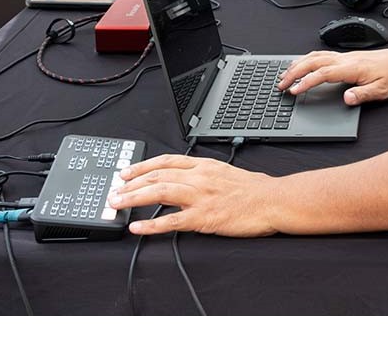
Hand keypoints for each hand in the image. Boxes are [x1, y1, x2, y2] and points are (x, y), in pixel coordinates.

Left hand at [107, 154, 275, 236]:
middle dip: (131, 183)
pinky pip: (172, 221)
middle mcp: (199, 177)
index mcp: (204, 165)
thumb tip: (185, 179)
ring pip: (159, 192)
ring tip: (117, 204)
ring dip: (134, 198)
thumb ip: (204, 174)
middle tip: (113, 191)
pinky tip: (137, 227)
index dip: (142, 166)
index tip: (126, 172)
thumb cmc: (254, 189)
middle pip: (157, 175)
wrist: (273, 200)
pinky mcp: (204, 217)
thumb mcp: (225, 172)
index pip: (166, 161)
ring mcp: (201, 196)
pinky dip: (151, 225)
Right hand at [278, 47, 387, 104]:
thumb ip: (363, 95)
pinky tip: (302, 63)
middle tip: (280, 84)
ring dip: (297, 64)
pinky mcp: (346, 56)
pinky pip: (321, 54)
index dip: (306, 82)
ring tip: (284, 74)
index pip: (323, 73)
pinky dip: (307, 58)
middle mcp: (346, 59)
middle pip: (313, 62)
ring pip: (315, 56)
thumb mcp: (383, 90)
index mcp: (352, 68)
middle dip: (294, 72)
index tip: (294, 91)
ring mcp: (345, 56)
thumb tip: (347, 99)